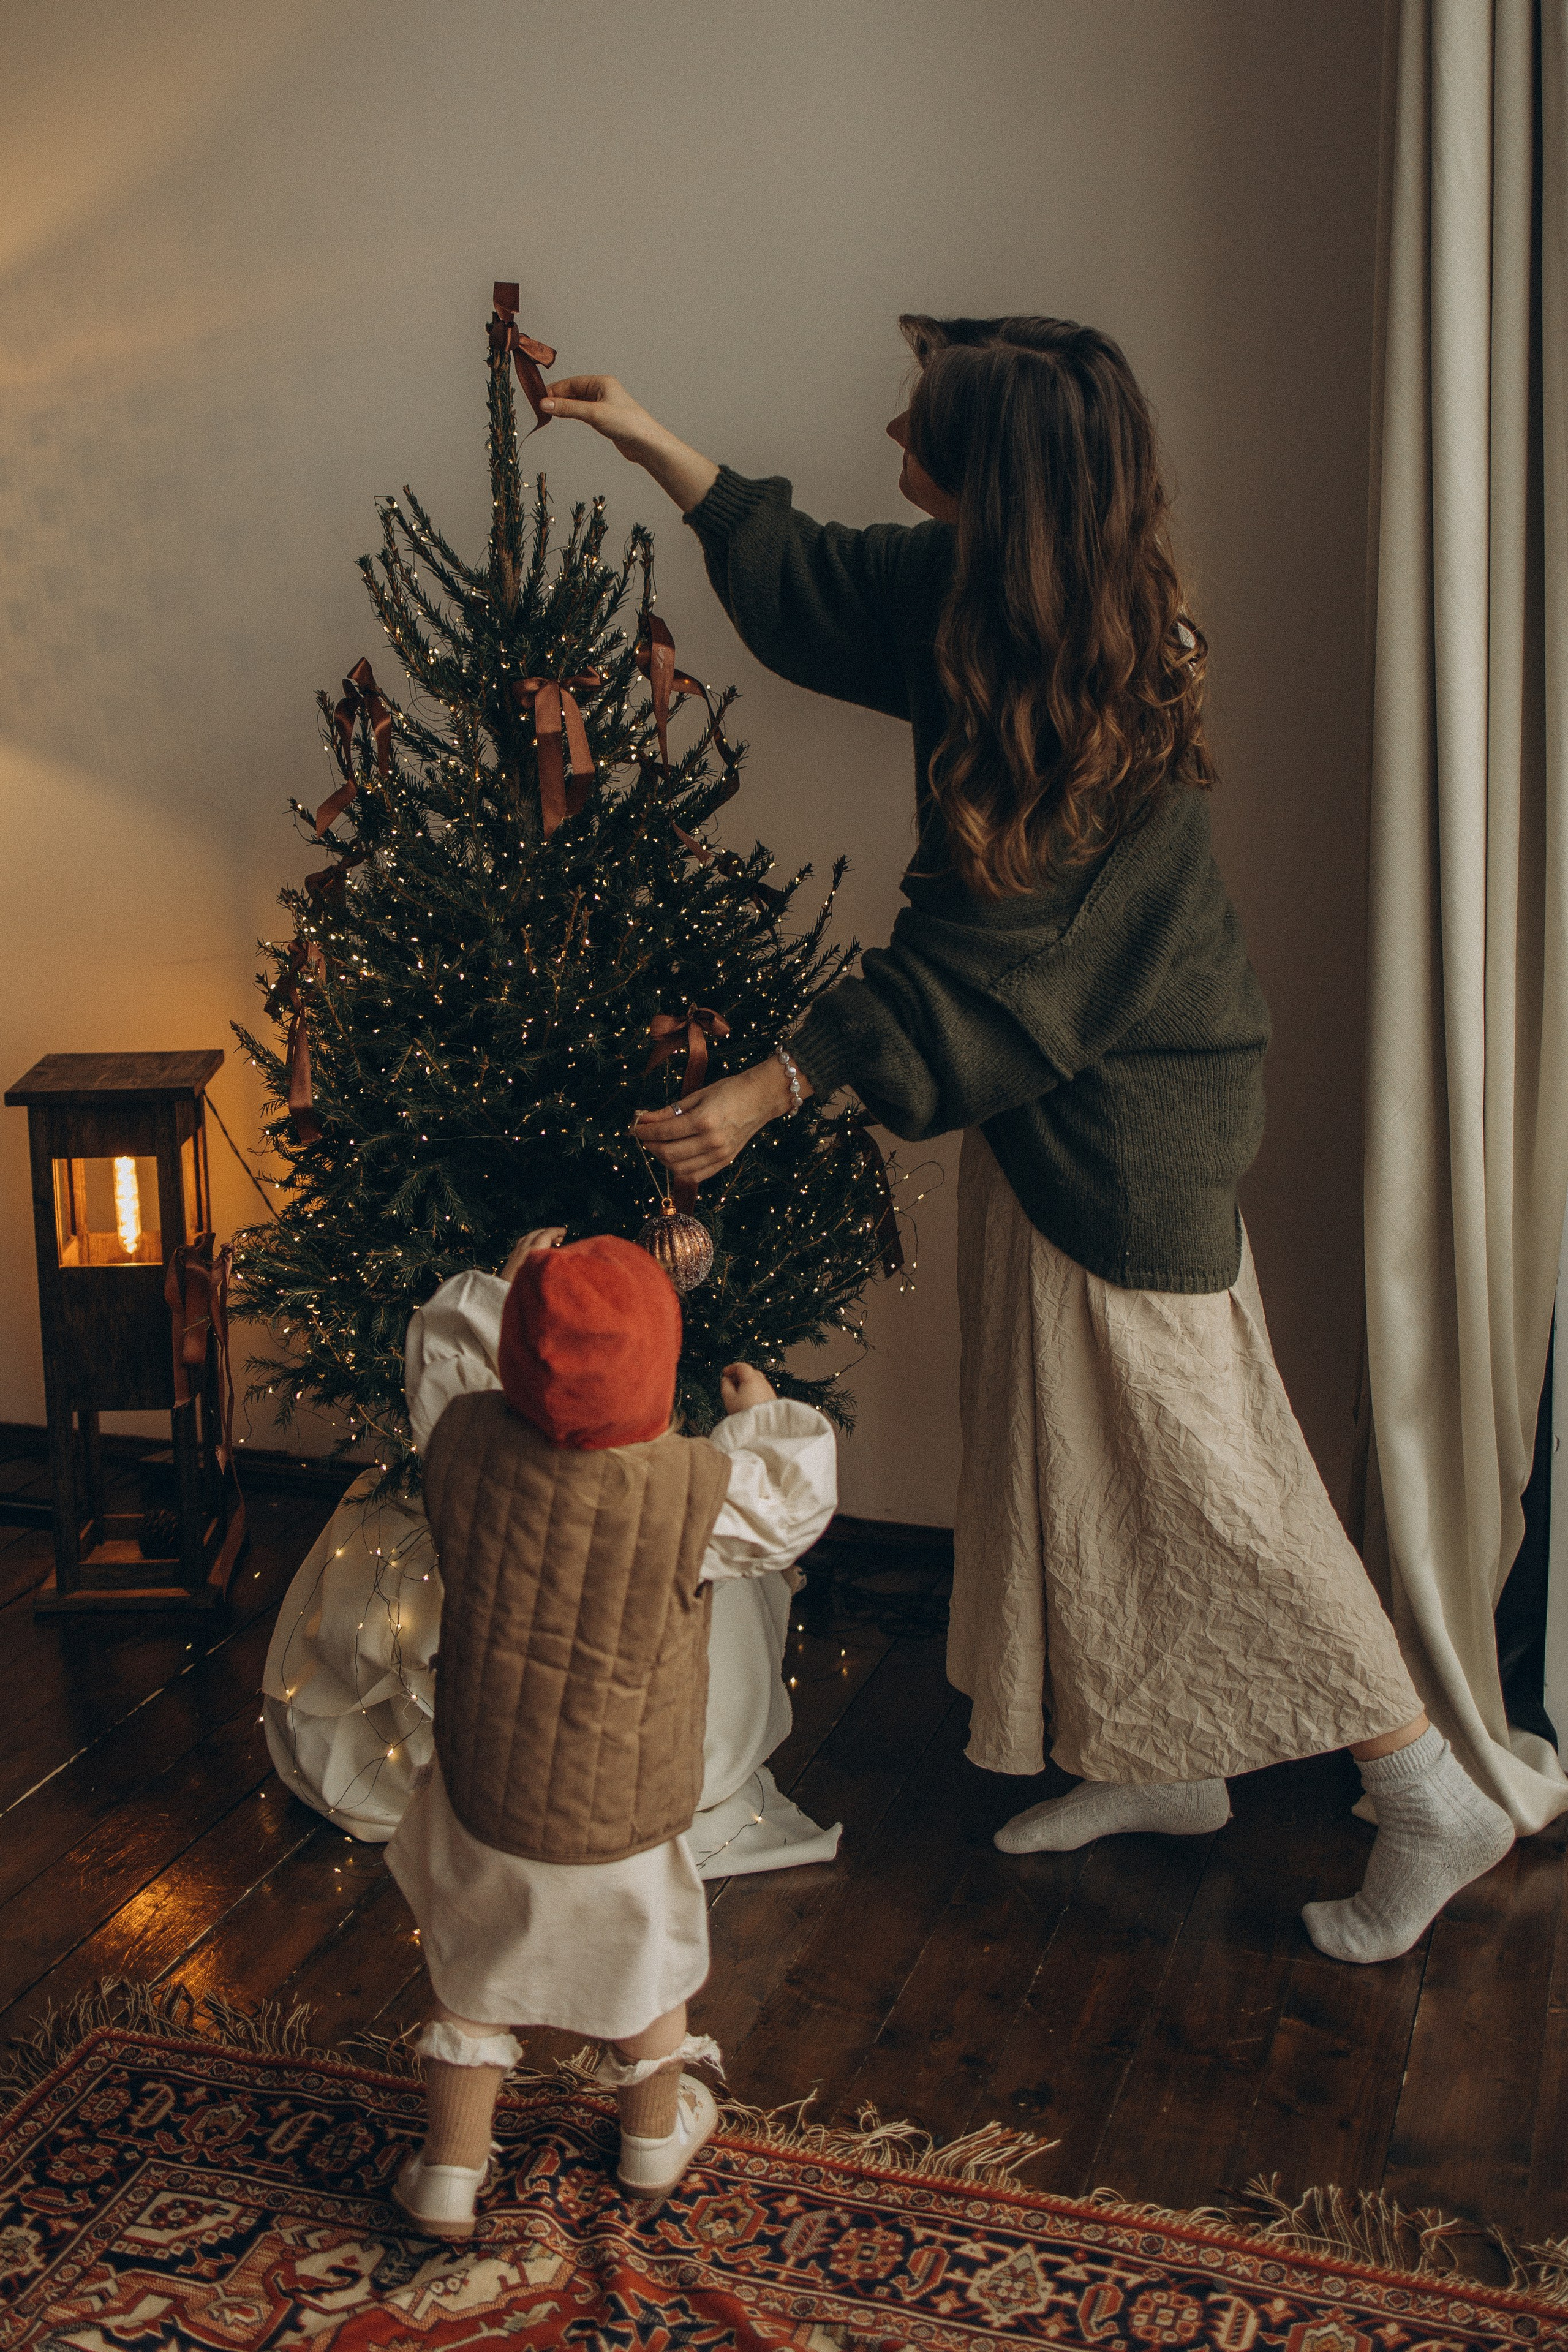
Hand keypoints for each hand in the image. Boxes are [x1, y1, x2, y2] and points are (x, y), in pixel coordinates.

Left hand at [499, 1225, 565, 1280]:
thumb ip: (553, 1260)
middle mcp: (523, 1250)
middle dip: (548, 1232)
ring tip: (546, 1240)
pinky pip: (520, 1245)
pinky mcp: (510, 1261)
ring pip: (527, 1238)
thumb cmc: (524, 1286)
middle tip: (559, 1236)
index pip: (546, 1235)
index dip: (556, 1231)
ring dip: (538, 1236)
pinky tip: (531, 1249)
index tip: (564, 1231)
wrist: (504, 1296)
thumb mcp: (545, 1272)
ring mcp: (515, 1254)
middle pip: (536, 1234)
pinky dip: (529, 1243)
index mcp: (534, 1250)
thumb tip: (562, 1256)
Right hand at [540, 375, 719, 514]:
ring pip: (578, 402)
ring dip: (565, 407)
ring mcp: (605, 404)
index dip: (554, 390)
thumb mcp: (593, 413)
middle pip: (574, 391)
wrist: (645, 442)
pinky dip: (574, 414)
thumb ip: (568, 408)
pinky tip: (567, 419)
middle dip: (558, 398)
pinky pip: (585, 413)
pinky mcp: (606, 418)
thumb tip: (544, 403)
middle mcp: (603, 390)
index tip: (539, 398)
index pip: (571, 383)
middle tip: (541, 408)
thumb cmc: (626, 423)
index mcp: (602, 382)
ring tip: (550, 414)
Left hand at [633, 1057, 804, 1186]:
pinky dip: (679, 1170)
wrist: (761, 1098)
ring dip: (663, 1159)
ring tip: (659, 1146)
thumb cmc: (730, 1091)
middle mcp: (711, 1141)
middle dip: (650, 1146)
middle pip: (668, 1153)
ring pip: (679, 1169)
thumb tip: (645, 1119)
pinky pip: (695, 1175)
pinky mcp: (724, 1162)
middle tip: (644, 1137)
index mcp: (703, 1120)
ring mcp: (719, 1154)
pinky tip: (674, 1158)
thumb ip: (669, 1111)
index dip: (645, 1131)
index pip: (664, 1132)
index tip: (636, 1127)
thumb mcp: (697, 1095)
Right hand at [721, 1362, 776, 1413]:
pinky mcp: (772, 1399)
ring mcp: (769, 1390)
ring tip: (738, 1393)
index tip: (724, 1373)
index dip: (731, 1368)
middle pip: (750, 1372)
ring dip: (747, 1383)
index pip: (742, 1366)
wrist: (763, 1427)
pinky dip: (753, 1390)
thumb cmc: (744, 1412)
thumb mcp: (729, 1399)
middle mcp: (762, 1382)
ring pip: (757, 1381)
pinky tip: (747, 1400)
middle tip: (730, 1382)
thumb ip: (725, 1386)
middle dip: (739, 1375)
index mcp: (751, 1378)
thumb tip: (725, 1379)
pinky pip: (761, 1389)